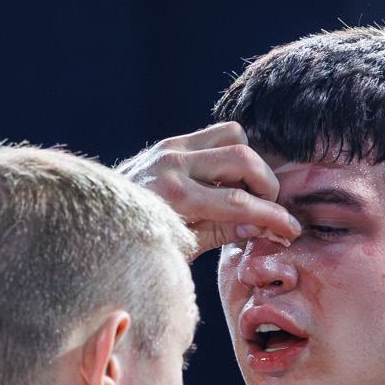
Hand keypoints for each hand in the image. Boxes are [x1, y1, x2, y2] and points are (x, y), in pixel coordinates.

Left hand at [118, 123, 300, 255]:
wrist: (93, 221)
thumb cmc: (138, 244)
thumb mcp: (181, 249)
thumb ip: (222, 234)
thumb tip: (260, 226)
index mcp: (175, 199)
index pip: (239, 203)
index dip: (273, 215)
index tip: (291, 228)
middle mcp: (172, 165)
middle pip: (243, 158)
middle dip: (267, 184)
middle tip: (269, 206)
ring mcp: (169, 149)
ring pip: (233, 136)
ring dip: (250, 162)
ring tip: (248, 190)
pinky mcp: (168, 143)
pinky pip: (215, 135)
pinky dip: (231, 153)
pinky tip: (228, 180)